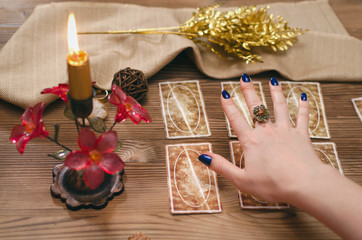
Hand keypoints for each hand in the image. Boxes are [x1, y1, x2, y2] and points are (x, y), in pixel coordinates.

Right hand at [199, 74, 323, 202]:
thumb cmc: (273, 185)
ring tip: (272, 80)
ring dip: (275, 92)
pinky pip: (302, 117)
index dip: (228, 105)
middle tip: (245, 78)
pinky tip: (302, 95)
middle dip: (249, 91)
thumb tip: (203, 156)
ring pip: (279, 107)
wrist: (303, 184)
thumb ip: (222, 166)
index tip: (224, 92)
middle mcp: (267, 132)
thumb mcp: (241, 180)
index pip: (236, 119)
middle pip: (256, 107)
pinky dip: (303, 105)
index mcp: (251, 142)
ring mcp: (285, 131)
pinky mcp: (301, 135)